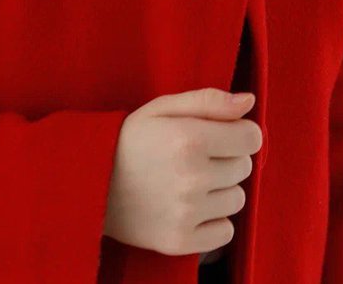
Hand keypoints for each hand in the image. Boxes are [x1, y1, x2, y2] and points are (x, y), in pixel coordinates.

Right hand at [103, 87, 260, 257]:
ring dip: (222, 189)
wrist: (91, 183)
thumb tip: (249, 102)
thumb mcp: (163, 107)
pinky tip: (192, 206)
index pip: (251, 138)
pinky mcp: (180, 241)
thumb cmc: (130, 138)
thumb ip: (209, 101)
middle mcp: (192, 177)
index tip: (221, 134)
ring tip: (192, 181)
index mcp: (190, 138)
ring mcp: (187, 213)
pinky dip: (215, 220)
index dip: (239, 133)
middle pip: (244, 167)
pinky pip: (225, 232)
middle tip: (198, 157)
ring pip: (237, 200)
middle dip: (227, 158)